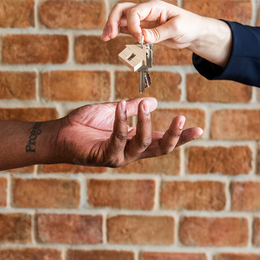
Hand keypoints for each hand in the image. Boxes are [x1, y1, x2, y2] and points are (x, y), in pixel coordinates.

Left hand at [51, 97, 201, 167]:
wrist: (59, 134)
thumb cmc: (84, 124)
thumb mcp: (113, 111)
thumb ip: (133, 109)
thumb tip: (154, 102)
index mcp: (134, 143)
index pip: (162, 142)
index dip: (181, 137)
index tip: (199, 129)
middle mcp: (130, 153)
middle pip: (160, 149)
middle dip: (174, 137)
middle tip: (181, 119)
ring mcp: (119, 157)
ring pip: (142, 143)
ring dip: (146, 123)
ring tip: (145, 107)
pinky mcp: (105, 157)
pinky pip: (119, 138)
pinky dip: (122, 121)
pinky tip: (122, 106)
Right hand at [102, 0, 232, 66]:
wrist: (195, 33)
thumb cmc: (190, 26)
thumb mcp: (177, 28)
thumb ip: (159, 33)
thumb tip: (142, 38)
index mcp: (154, 6)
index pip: (134, 11)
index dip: (132, 25)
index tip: (138, 39)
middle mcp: (146, 11)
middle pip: (122, 10)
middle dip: (113, 21)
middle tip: (108, 35)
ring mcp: (143, 20)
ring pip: (121, 19)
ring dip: (111, 26)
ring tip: (104, 37)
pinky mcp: (142, 29)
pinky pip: (125, 28)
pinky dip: (117, 32)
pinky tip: (110, 38)